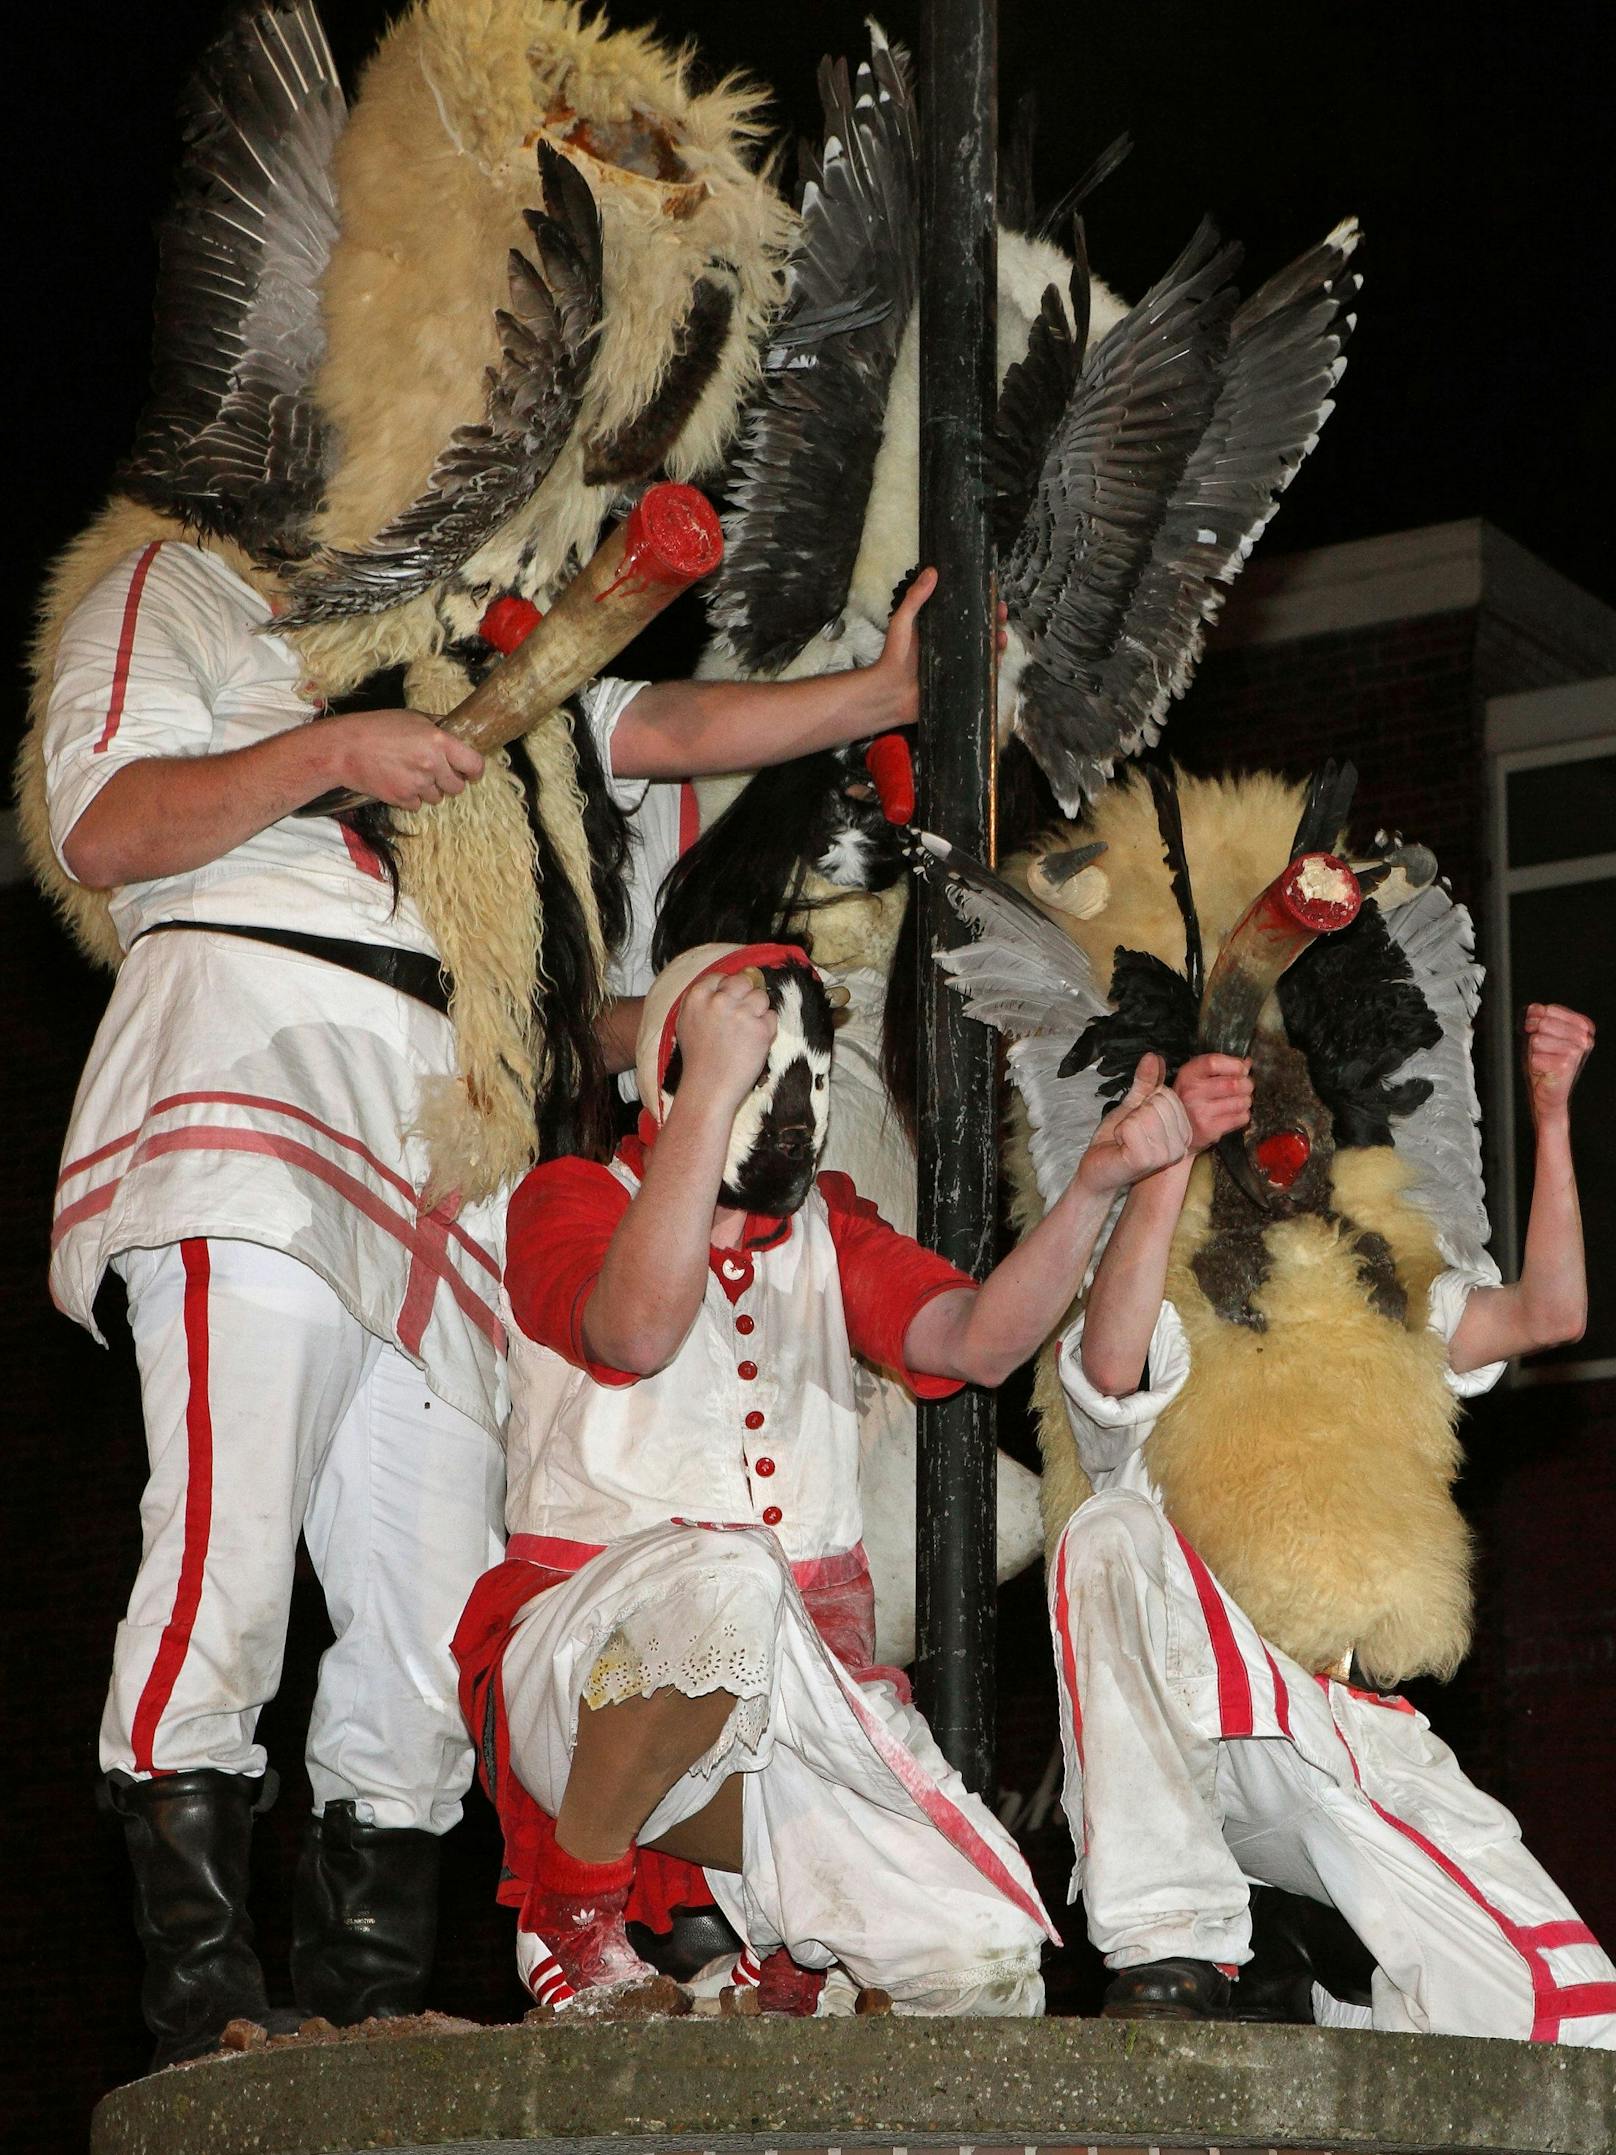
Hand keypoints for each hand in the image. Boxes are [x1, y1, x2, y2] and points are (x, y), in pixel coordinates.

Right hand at [320, 709, 484, 810]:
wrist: (344, 748)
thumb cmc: (378, 727)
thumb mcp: (412, 717)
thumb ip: (438, 726)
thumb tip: (459, 730)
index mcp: (439, 741)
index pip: (475, 765)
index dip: (474, 770)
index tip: (470, 771)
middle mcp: (432, 765)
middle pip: (457, 787)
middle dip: (449, 781)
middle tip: (434, 771)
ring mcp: (417, 784)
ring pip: (437, 798)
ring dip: (429, 789)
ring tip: (410, 773)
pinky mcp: (402, 799)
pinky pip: (418, 805)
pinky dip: (411, 797)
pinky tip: (398, 781)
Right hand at [674, 971, 776, 1111]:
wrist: (708, 1088)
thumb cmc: (697, 1059)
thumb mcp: (687, 1022)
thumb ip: (703, 1000)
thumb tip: (726, 982)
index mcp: (697, 996)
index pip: (720, 977)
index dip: (727, 991)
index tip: (727, 1006)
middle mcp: (719, 1001)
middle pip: (743, 981)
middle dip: (745, 995)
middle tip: (739, 1017)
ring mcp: (741, 1014)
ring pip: (761, 997)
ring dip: (758, 1012)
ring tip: (745, 1033)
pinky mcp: (760, 1029)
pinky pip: (772, 1017)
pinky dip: (767, 1029)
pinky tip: (753, 1043)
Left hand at [1077, 1053, 1193, 1195]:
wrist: (1098, 1169)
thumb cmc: (1116, 1140)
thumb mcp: (1134, 1106)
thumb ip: (1146, 1084)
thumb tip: (1153, 1056)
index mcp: (1183, 1131)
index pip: (1167, 1094)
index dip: (1144, 1102)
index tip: (1138, 1122)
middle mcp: (1180, 1145)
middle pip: (1158, 1102)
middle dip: (1135, 1112)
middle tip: (1129, 1132)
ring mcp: (1165, 1154)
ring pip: (1145, 1113)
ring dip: (1127, 1123)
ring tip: (1125, 1140)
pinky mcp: (1145, 1159)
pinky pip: (1131, 1126)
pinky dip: (1120, 1131)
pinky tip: (1121, 1146)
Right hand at [1174, 1052, 1252, 1150]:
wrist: (1173, 1128)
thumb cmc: (1188, 1099)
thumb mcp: (1195, 1077)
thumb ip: (1219, 1067)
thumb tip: (1247, 1064)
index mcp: (1188, 1074)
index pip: (1214, 1062)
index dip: (1235, 1065)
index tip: (1242, 1069)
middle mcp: (1192, 1092)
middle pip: (1234, 1084)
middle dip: (1246, 1085)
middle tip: (1244, 1088)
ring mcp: (1200, 1112)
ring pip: (1241, 1102)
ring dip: (1245, 1101)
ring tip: (1237, 1102)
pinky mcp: (1210, 1129)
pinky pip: (1241, 1118)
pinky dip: (1242, 1115)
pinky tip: (1232, 1114)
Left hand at [1523, 1003, 1594, 1126]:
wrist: (1549, 1092)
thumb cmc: (1545, 1062)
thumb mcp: (1541, 1034)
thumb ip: (1538, 1017)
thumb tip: (1535, 1008)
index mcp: (1583, 1026)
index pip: (1550, 1009)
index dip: (1536, 1019)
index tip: (1538, 1031)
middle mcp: (1584, 1038)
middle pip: (1544, 1023)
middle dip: (1534, 1035)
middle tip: (1540, 1050)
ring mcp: (1576, 1051)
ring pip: (1538, 1039)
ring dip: (1534, 1052)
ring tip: (1544, 1060)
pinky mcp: (1566, 1065)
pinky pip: (1535, 1056)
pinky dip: (1534, 1064)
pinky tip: (1544, 1070)